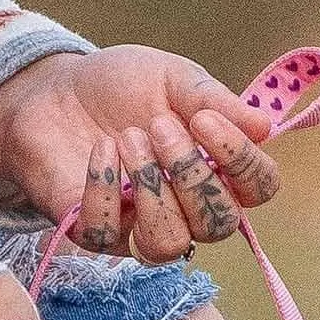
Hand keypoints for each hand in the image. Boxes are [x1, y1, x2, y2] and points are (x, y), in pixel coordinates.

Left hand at [0, 46, 282, 256]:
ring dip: (153, 189)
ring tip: (129, 139)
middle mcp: (187, 206)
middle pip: (219, 224)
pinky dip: (105, 189)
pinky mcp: (95, 232)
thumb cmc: (121, 85)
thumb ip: (214, 100)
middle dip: (192, 174)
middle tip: (159, 126)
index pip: (259, 188)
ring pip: (168, 243)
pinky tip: (101, 149)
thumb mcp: (171, 77)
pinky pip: (108, 235)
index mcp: (218, 167)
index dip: (241, 161)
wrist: (55, 89)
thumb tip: (265, 126)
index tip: (206, 119)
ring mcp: (141, 226)